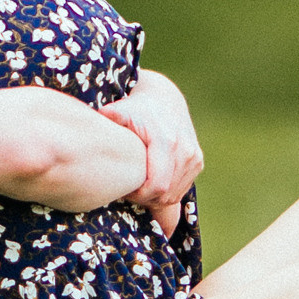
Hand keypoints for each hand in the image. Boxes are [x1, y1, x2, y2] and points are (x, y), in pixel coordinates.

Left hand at [116, 67, 202, 236]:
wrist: (162, 99)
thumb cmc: (135, 109)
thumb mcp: (120, 110)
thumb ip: (111, 117)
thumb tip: (101, 118)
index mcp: (166, 141)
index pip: (156, 187)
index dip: (138, 196)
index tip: (123, 189)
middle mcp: (184, 151)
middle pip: (165, 195)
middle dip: (145, 199)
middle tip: (127, 189)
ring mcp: (193, 157)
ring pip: (174, 195)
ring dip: (155, 198)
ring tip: (137, 184)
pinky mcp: (197, 161)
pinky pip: (181, 190)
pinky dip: (166, 192)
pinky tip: (150, 181)